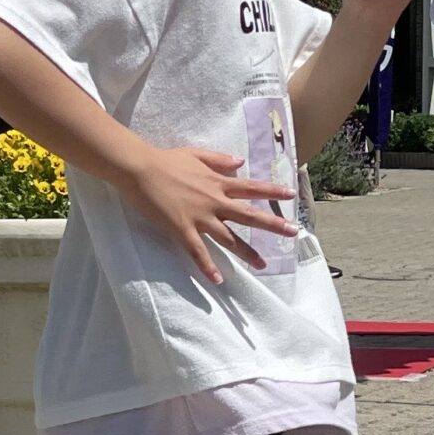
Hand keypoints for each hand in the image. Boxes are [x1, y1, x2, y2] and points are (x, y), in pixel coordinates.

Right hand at [124, 144, 295, 285]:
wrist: (140, 169)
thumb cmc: (167, 160)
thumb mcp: (197, 154)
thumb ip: (220, 159)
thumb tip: (241, 162)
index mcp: (218, 183)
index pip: (251, 188)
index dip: (272, 191)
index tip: (291, 195)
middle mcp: (214, 201)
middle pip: (249, 215)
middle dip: (273, 224)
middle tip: (293, 232)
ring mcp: (199, 217)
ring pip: (228, 238)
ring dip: (246, 253)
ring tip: (263, 265)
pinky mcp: (182, 229)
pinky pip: (197, 252)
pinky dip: (208, 267)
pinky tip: (218, 280)